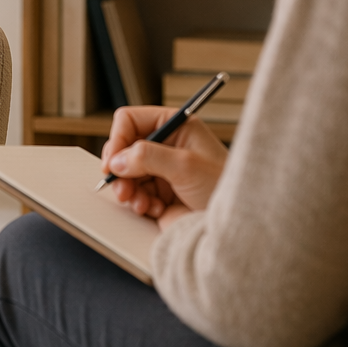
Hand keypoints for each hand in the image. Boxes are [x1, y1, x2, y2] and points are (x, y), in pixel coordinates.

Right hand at [100, 105, 227, 227]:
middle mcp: (166, 146)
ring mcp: (161, 171)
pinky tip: (154, 209)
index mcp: (175, 127)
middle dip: (120, 169)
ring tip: (140, 202)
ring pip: (125, 173)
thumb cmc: (224, 187)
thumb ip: (148, 157)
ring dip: (128, 189)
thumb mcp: (186, 166)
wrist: (235, 225)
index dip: (118, 139)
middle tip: (120, 186)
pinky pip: (134, 194)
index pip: (131, 120)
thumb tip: (117, 160)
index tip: (113, 161)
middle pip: (123, 148)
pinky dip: (138, 203)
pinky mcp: (158, 194)